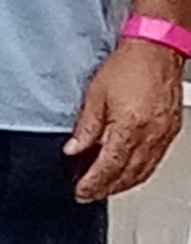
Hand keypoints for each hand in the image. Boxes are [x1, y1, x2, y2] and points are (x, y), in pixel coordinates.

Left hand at [69, 36, 185, 202]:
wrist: (157, 49)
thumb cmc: (129, 65)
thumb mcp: (95, 95)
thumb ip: (85, 127)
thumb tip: (73, 149)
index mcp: (130, 127)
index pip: (109, 167)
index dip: (93, 184)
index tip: (80, 192)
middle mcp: (151, 135)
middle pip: (128, 174)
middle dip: (107, 188)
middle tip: (89, 194)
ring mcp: (164, 134)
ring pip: (144, 170)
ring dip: (124, 183)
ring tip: (105, 187)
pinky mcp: (170, 130)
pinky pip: (155, 159)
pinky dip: (139, 170)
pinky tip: (128, 170)